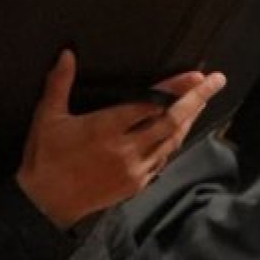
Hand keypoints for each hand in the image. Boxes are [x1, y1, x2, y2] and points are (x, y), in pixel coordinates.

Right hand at [15, 52, 220, 228]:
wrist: (46, 204)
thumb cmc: (44, 158)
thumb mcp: (47, 117)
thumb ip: (59, 83)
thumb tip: (67, 54)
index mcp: (104, 129)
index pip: (149, 103)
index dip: (174, 88)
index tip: (193, 75)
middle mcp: (125, 149)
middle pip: (171, 121)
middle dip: (197, 99)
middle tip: (215, 81)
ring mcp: (134, 169)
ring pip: (172, 141)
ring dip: (189, 119)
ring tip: (202, 101)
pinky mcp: (136, 184)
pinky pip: (163, 160)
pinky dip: (173, 142)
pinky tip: (179, 131)